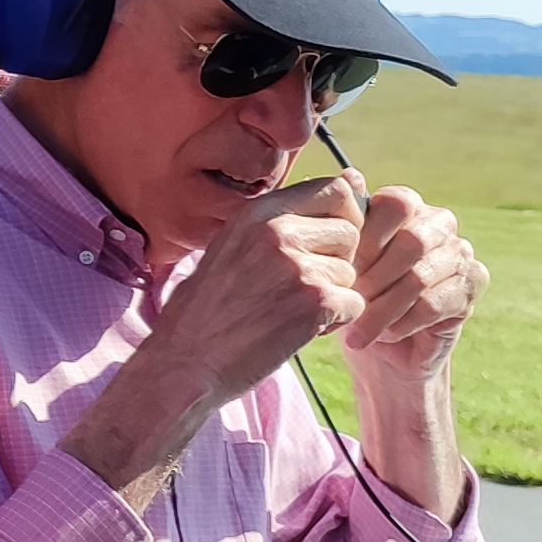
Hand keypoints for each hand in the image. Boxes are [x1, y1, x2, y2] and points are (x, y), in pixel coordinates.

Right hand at [150, 174, 369, 410]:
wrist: (185, 362)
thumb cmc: (209, 310)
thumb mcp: (235, 246)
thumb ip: (290, 217)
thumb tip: (356, 178)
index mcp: (257, 213)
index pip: (334, 189)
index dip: (343, 217)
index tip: (326, 244)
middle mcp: (277, 231)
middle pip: (350, 231)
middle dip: (338, 262)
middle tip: (303, 287)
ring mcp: (295, 265)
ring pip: (352, 272)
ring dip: (333, 296)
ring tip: (291, 312)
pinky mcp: (312, 302)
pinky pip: (355, 305)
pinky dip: (334, 323)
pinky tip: (297, 330)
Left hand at [338, 181, 479, 521]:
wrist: (374, 351)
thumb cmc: (346, 296)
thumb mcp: (334, 261)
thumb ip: (339, 220)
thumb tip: (348, 175)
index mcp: (406, 205)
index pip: (395, 203)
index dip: (366, 237)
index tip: (340, 267)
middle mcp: (439, 224)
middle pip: (413, 242)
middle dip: (373, 277)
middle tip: (348, 301)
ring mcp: (460, 254)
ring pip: (422, 277)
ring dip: (383, 307)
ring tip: (357, 328)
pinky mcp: (470, 289)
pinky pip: (436, 304)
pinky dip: (402, 323)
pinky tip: (382, 337)